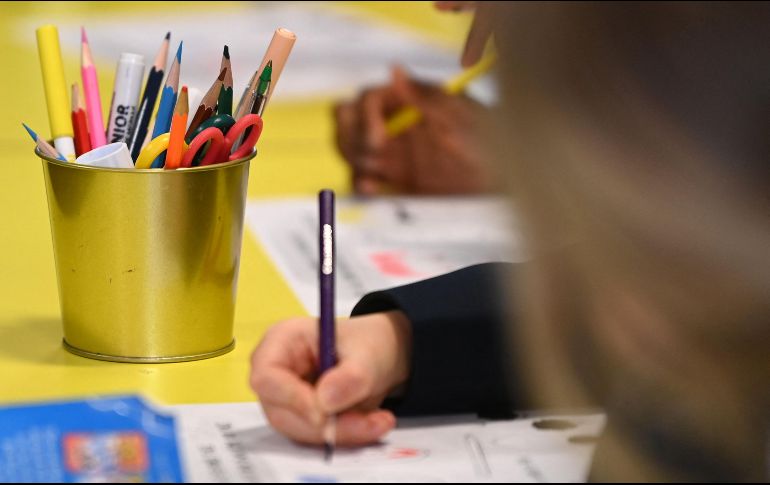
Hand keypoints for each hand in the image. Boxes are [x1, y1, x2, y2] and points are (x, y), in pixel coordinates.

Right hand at [250, 311, 411, 445]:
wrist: (376, 358)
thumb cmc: (364, 343)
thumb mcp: (367, 352)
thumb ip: (351, 375)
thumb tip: (326, 401)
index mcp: (281, 341)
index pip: (266, 377)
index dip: (291, 399)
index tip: (324, 415)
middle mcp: (276, 372)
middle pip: (282, 412)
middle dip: (326, 425)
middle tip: (369, 423)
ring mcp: (284, 399)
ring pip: (300, 430)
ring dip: (341, 432)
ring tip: (379, 421)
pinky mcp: (299, 419)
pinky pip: (315, 437)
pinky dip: (345, 435)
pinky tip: (372, 424)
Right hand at [334, 66, 493, 194]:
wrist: (505, 174)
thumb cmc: (488, 137)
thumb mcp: (459, 113)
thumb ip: (424, 95)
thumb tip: (395, 70)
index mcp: (407, 102)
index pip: (367, 100)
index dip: (366, 116)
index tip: (380, 136)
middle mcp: (395, 126)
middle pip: (351, 124)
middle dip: (352, 137)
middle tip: (372, 153)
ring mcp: (395, 154)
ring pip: (354, 152)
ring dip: (355, 159)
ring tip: (371, 172)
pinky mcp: (399, 180)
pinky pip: (369, 181)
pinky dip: (364, 184)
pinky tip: (371, 187)